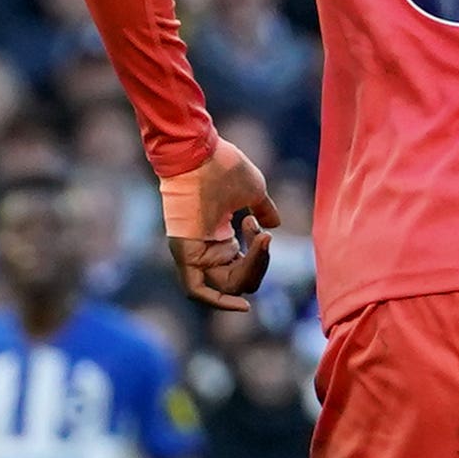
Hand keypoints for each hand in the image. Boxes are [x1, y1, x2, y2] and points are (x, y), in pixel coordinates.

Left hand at [165, 139, 278, 312]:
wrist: (199, 151)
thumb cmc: (222, 167)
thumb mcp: (252, 191)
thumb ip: (263, 210)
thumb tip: (273, 226)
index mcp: (218, 236)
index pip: (243, 267)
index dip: (259, 260)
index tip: (263, 233)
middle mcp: (204, 249)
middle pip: (238, 280)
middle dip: (259, 263)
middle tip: (264, 236)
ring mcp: (193, 253)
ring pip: (227, 284)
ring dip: (251, 267)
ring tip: (259, 237)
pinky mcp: (185, 254)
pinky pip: (197, 290)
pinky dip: (219, 301)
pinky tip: (242, 305)